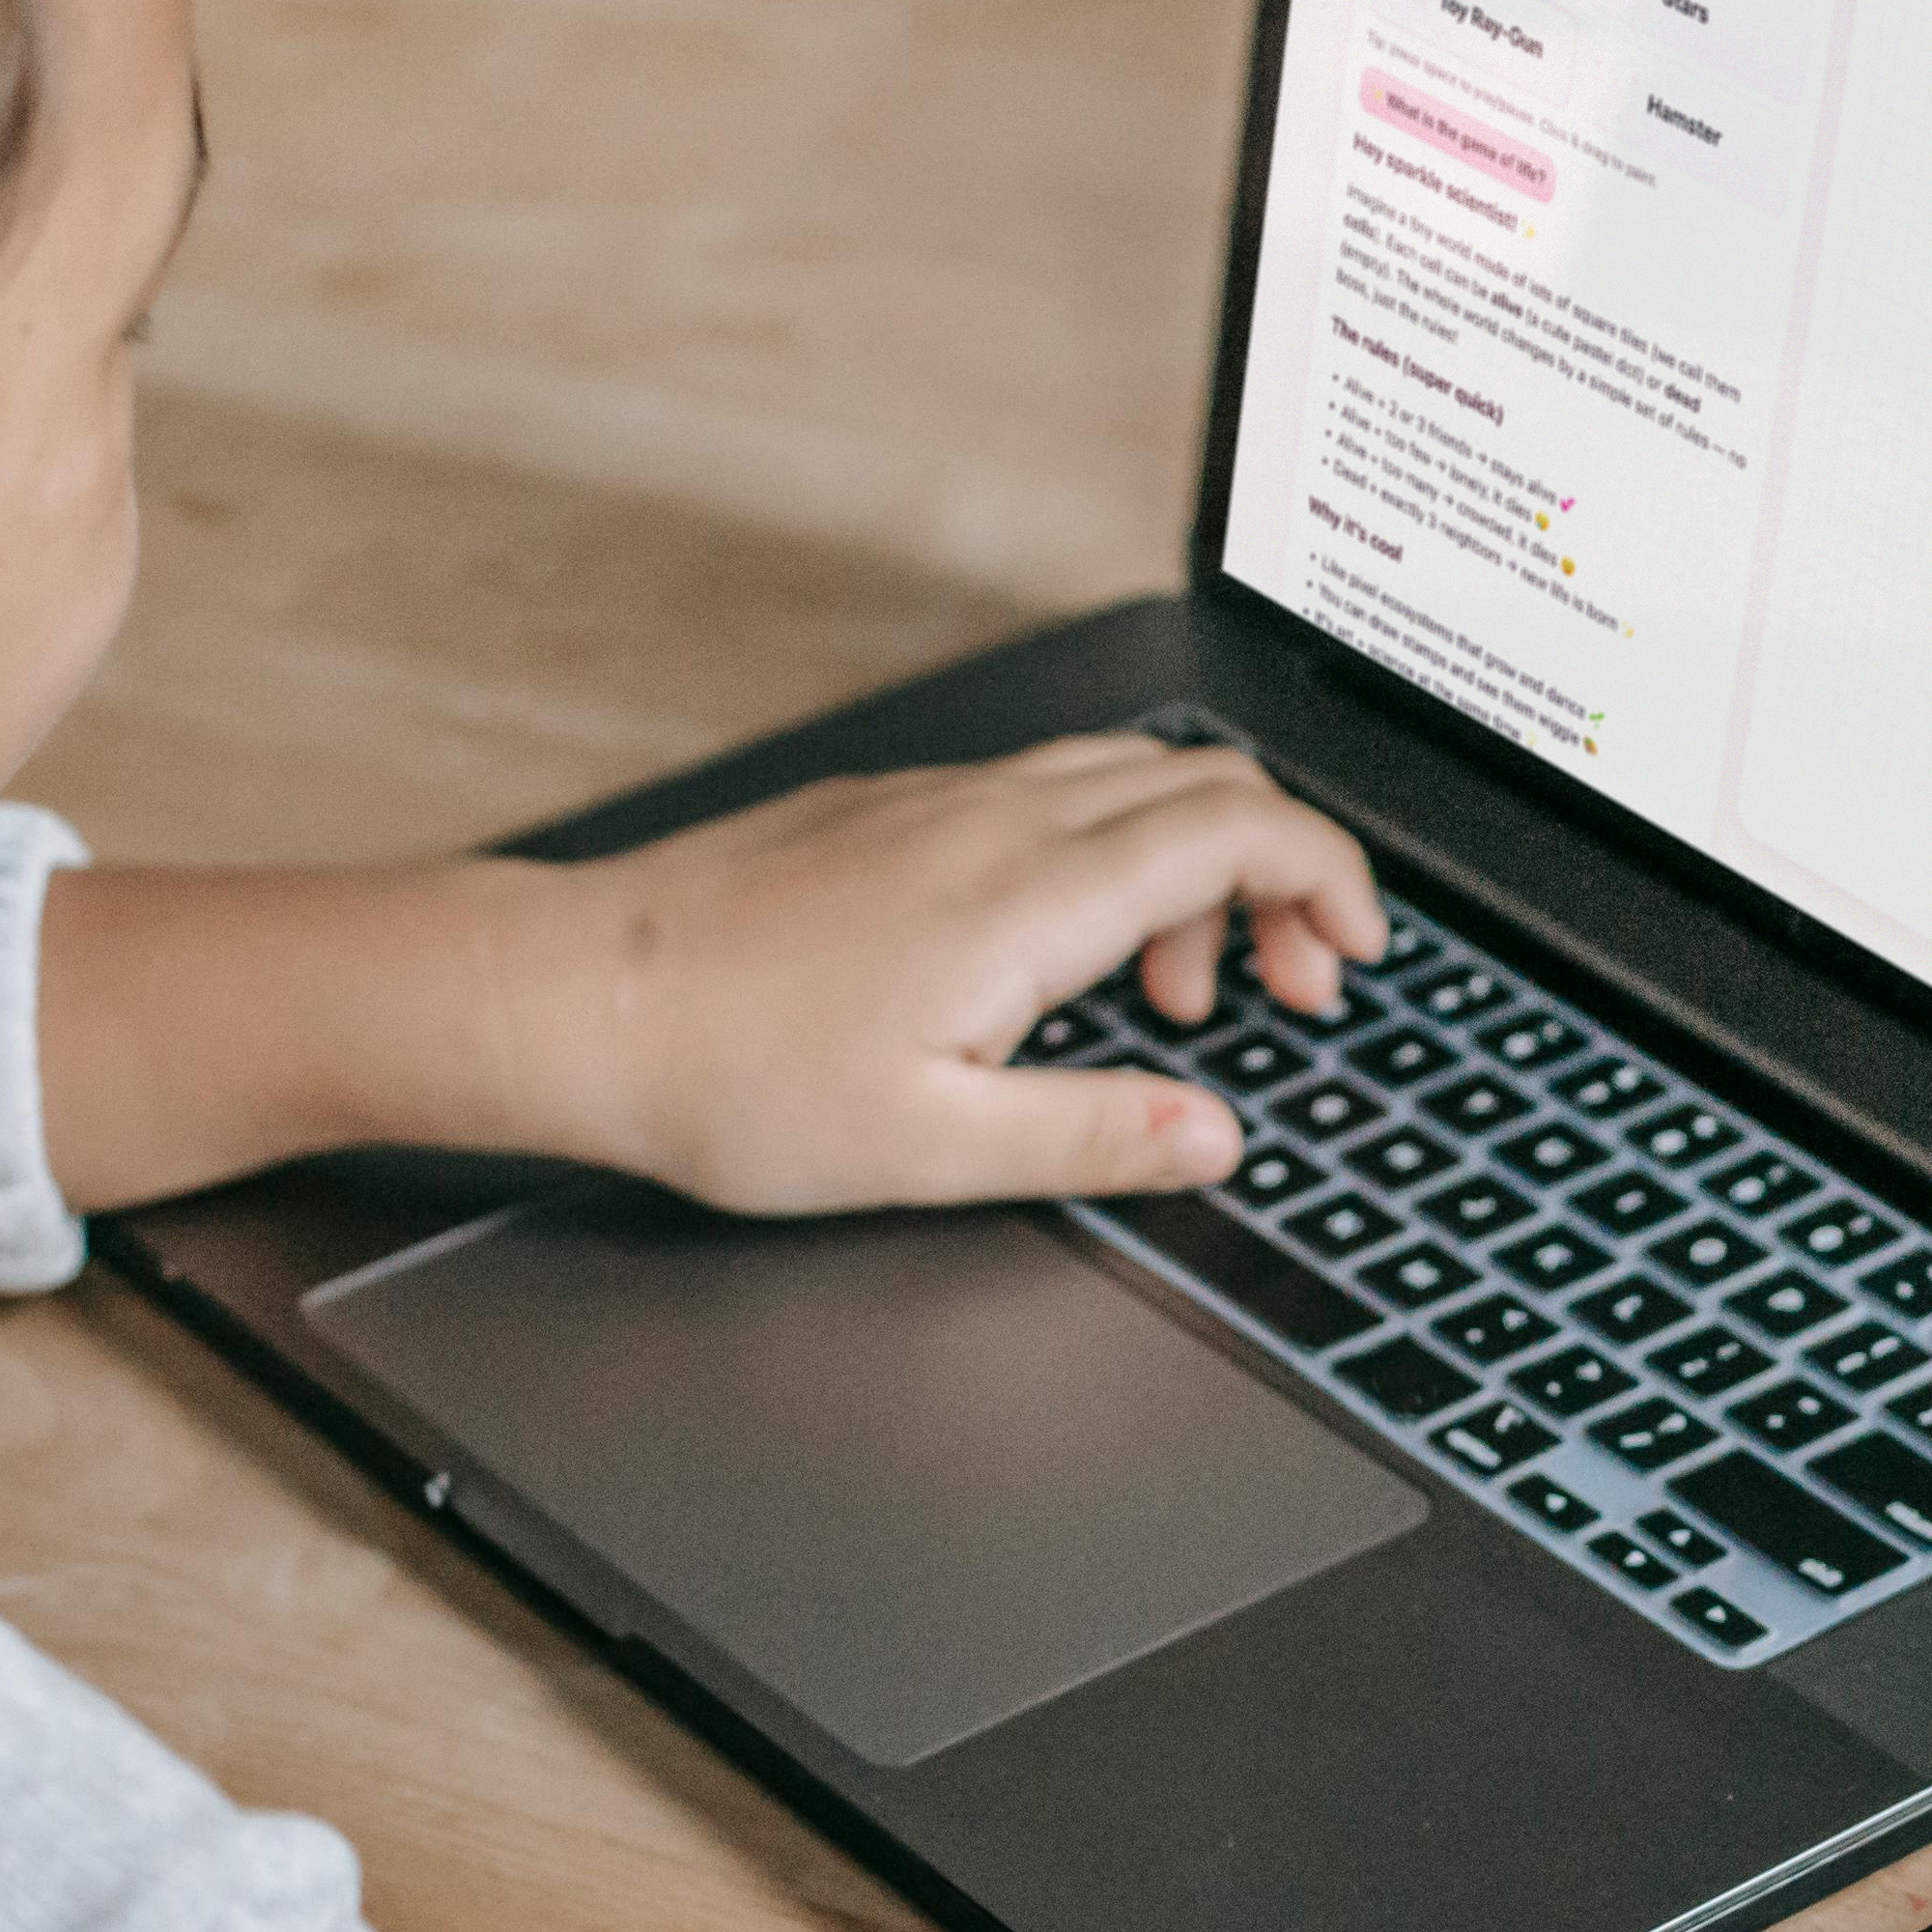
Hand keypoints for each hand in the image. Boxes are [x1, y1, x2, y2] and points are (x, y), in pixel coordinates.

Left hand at [470, 735, 1386, 1213]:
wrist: (576, 998)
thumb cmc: (730, 1077)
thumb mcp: (934, 1151)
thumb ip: (1095, 1139)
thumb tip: (1217, 1138)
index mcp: (1029, 894)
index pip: (1241, 828)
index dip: (1332, 879)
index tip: (1355, 952)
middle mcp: (997, 818)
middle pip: (1207, 783)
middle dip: (1286, 875)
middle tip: (1293, 988)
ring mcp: (942, 800)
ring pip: (1129, 780)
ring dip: (1195, 870)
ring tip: (1175, 999)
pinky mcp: (894, 809)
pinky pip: (1049, 793)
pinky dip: (1110, 858)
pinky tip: (1065, 961)